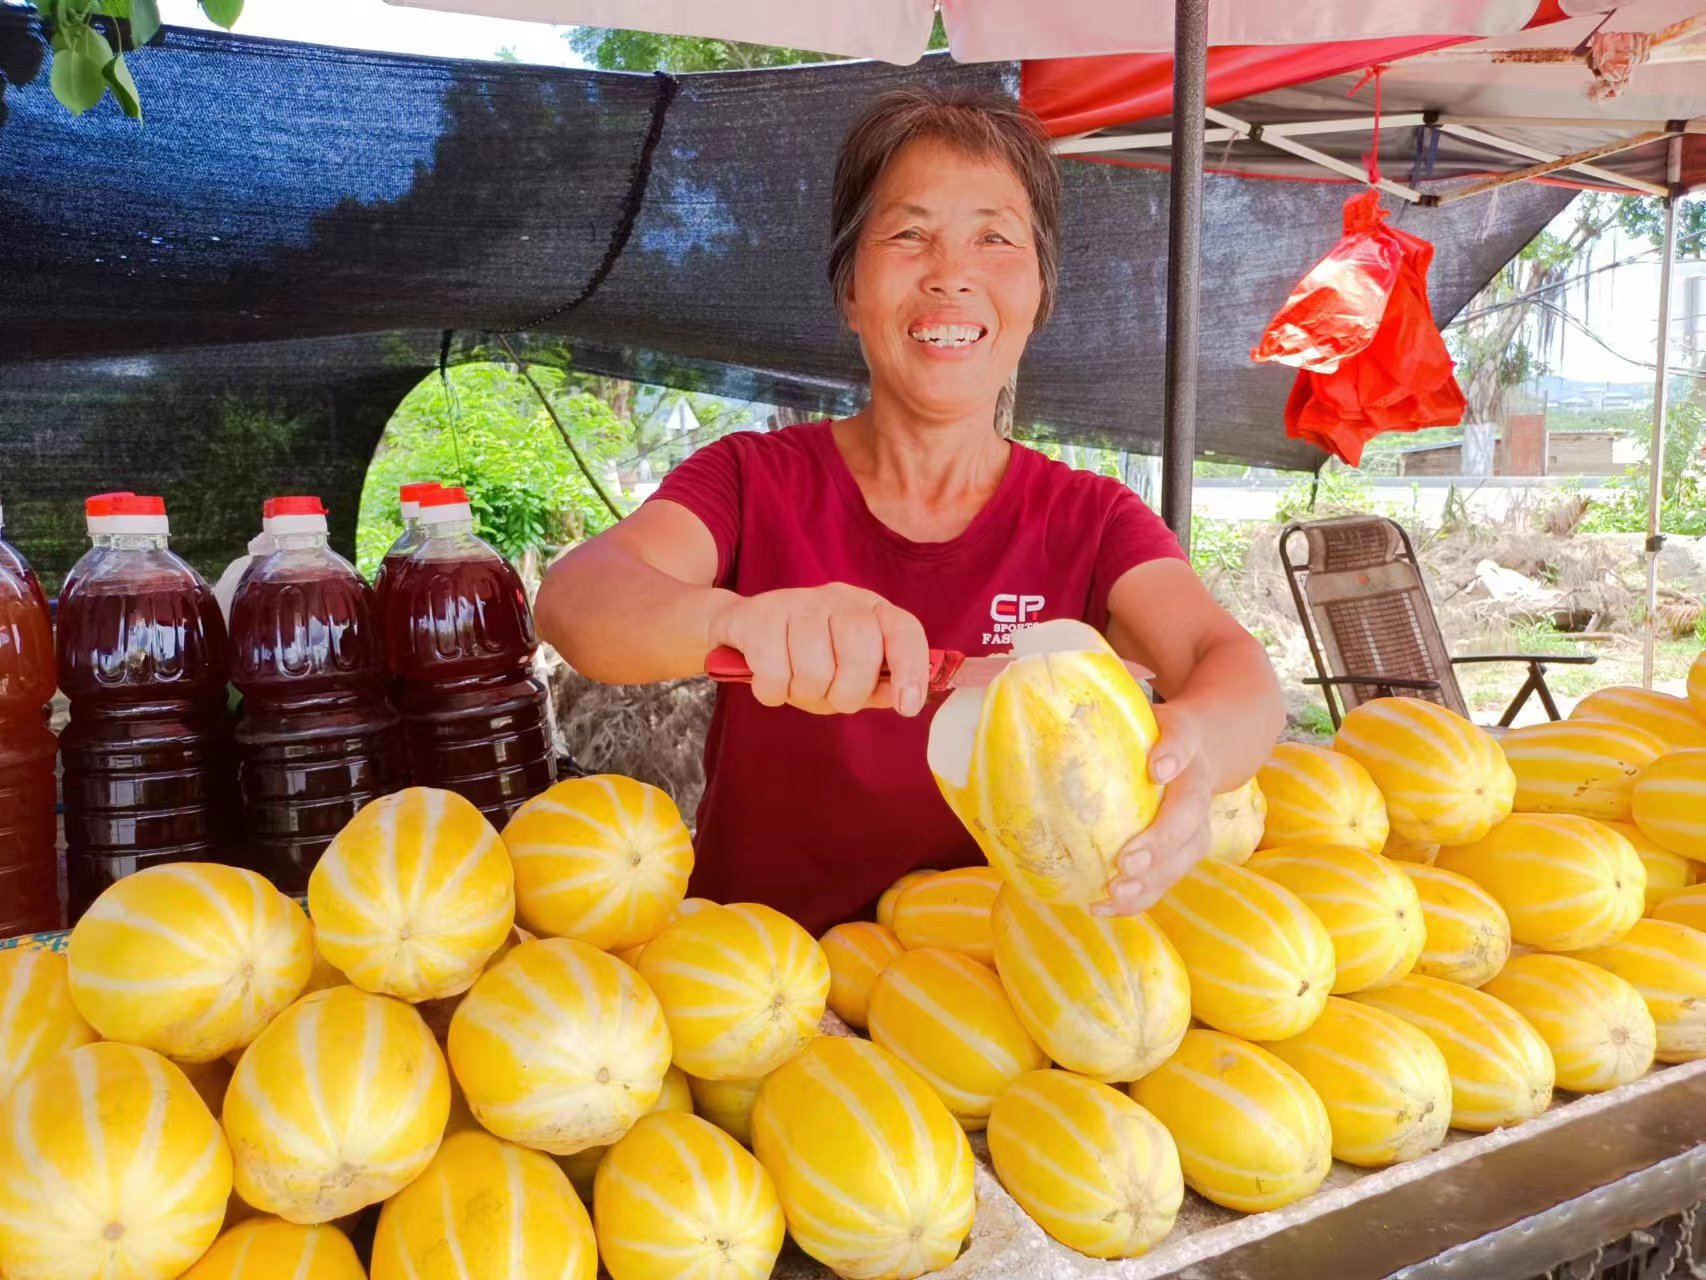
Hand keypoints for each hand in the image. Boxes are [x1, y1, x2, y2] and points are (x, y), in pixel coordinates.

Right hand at [707, 584, 931, 716]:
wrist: (742, 628)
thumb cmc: (805, 656)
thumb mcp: (847, 673)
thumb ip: (877, 686)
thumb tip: (905, 699)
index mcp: (871, 610)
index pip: (903, 630)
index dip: (911, 668)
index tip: (907, 706)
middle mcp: (839, 598)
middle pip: (859, 651)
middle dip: (847, 692)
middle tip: (830, 699)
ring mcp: (799, 602)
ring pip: (814, 668)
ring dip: (804, 694)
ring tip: (796, 685)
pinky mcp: (761, 614)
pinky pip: (774, 674)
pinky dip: (773, 692)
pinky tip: (770, 680)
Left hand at [1092, 704, 1214, 916]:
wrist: (1206, 741)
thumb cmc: (1150, 725)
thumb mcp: (1132, 703)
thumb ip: (1096, 693)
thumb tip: (1027, 675)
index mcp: (1184, 736)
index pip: (1182, 739)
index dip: (1173, 752)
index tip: (1157, 767)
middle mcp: (1196, 779)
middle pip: (1189, 810)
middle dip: (1161, 838)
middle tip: (1129, 860)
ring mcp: (1197, 817)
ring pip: (1185, 853)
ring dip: (1152, 879)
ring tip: (1114, 893)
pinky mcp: (1187, 847)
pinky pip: (1169, 876)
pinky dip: (1139, 896)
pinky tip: (1102, 906)